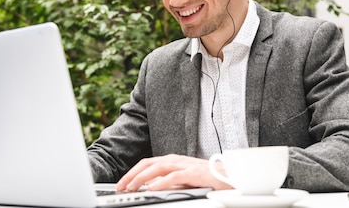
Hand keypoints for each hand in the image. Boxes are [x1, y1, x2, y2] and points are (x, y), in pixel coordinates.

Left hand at [115, 154, 232, 191]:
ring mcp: (184, 165)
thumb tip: (149, 186)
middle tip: (120, 187)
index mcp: (172, 160)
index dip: (132, 173)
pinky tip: (152, 189)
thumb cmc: (206, 177)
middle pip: (148, 164)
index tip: (121, 184)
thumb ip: (166, 180)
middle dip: (132, 175)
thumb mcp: (182, 179)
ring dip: (141, 178)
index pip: (147, 164)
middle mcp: (176, 160)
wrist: (228, 175)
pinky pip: (173, 177)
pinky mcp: (193, 173)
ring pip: (157, 168)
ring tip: (131, 188)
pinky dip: (161, 182)